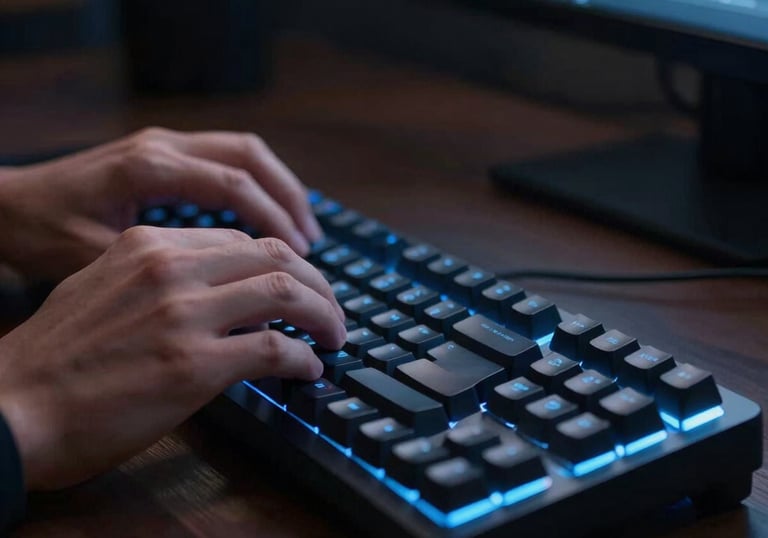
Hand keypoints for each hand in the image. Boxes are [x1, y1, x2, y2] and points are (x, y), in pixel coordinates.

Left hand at [0, 127, 322, 281]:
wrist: (2, 208)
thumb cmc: (39, 237)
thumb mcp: (94, 262)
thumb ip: (167, 278)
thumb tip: (237, 312)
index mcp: (147, 170)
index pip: (237, 189)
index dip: (278, 228)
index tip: (305, 268)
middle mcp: (160, 147)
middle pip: (252, 160)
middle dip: (292, 205)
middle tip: (316, 253)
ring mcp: (162, 144)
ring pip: (245, 154)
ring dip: (281, 192)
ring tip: (305, 237)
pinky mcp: (162, 154)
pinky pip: (225, 161)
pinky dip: (257, 189)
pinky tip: (265, 222)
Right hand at [0, 226, 344, 489]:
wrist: (13, 406)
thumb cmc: (55, 356)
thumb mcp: (103, 288)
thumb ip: (162, 278)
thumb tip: (219, 294)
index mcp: (151, 245)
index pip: (243, 240)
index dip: (284, 262)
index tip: (300, 284)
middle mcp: (172, 268)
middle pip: (276, 255)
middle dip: (318, 283)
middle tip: (332, 310)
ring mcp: (185, 314)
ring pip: (287, 292)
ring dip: (325, 314)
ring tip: (335, 335)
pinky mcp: (194, 365)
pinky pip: (276, 349)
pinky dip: (305, 357)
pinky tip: (309, 370)